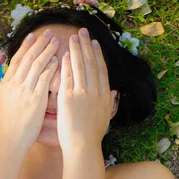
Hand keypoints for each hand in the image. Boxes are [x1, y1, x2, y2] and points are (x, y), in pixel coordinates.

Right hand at [0, 30, 59, 152]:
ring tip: (56, 42)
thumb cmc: (8, 125)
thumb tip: (7, 78)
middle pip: (28, 58)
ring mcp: (24, 91)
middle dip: (39, 44)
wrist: (9, 139)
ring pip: (36, 65)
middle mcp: (14, 84)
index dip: (26, 46)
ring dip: (47, 51)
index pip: (17, 59)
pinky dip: (50, 68)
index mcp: (6, 84)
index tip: (33, 36)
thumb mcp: (3, 102)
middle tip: (48, 33)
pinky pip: (44, 79)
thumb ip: (7, 88)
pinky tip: (58, 60)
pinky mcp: (35, 99)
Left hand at [57, 28, 116, 155]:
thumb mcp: (106, 117)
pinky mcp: (69, 97)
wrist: (83, 146)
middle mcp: (96, 91)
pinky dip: (67, 64)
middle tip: (83, 32)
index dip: (98, 54)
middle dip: (87, 46)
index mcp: (105, 95)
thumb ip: (109, 102)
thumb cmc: (93, 135)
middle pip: (91, 63)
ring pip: (80, 66)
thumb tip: (114, 93)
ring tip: (73, 38)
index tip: (94, 43)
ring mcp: (82, 93)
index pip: (101, 69)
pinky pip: (68, 76)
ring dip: (76, 50)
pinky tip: (64, 54)